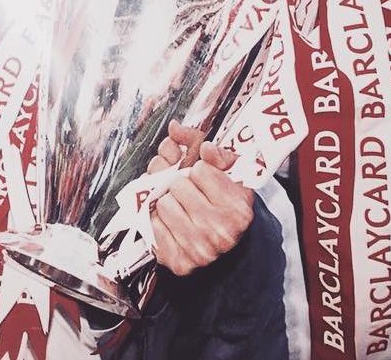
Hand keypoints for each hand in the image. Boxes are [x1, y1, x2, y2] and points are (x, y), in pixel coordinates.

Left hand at [149, 124, 253, 275]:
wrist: (223, 244)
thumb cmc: (222, 203)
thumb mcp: (227, 173)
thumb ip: (206, 148)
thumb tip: (175, 129)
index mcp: (238, 206)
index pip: (200, 169)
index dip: (199, 170)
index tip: (203, 177)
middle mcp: (222, 230)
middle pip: (178, 185)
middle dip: (180, 183)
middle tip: (187, 191)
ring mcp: (200, 249)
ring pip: (163, 204)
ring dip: (167, 201)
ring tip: (180, 206)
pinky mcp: (178, 261)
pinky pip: (153, 226)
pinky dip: (158, 220)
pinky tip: (171, 223)